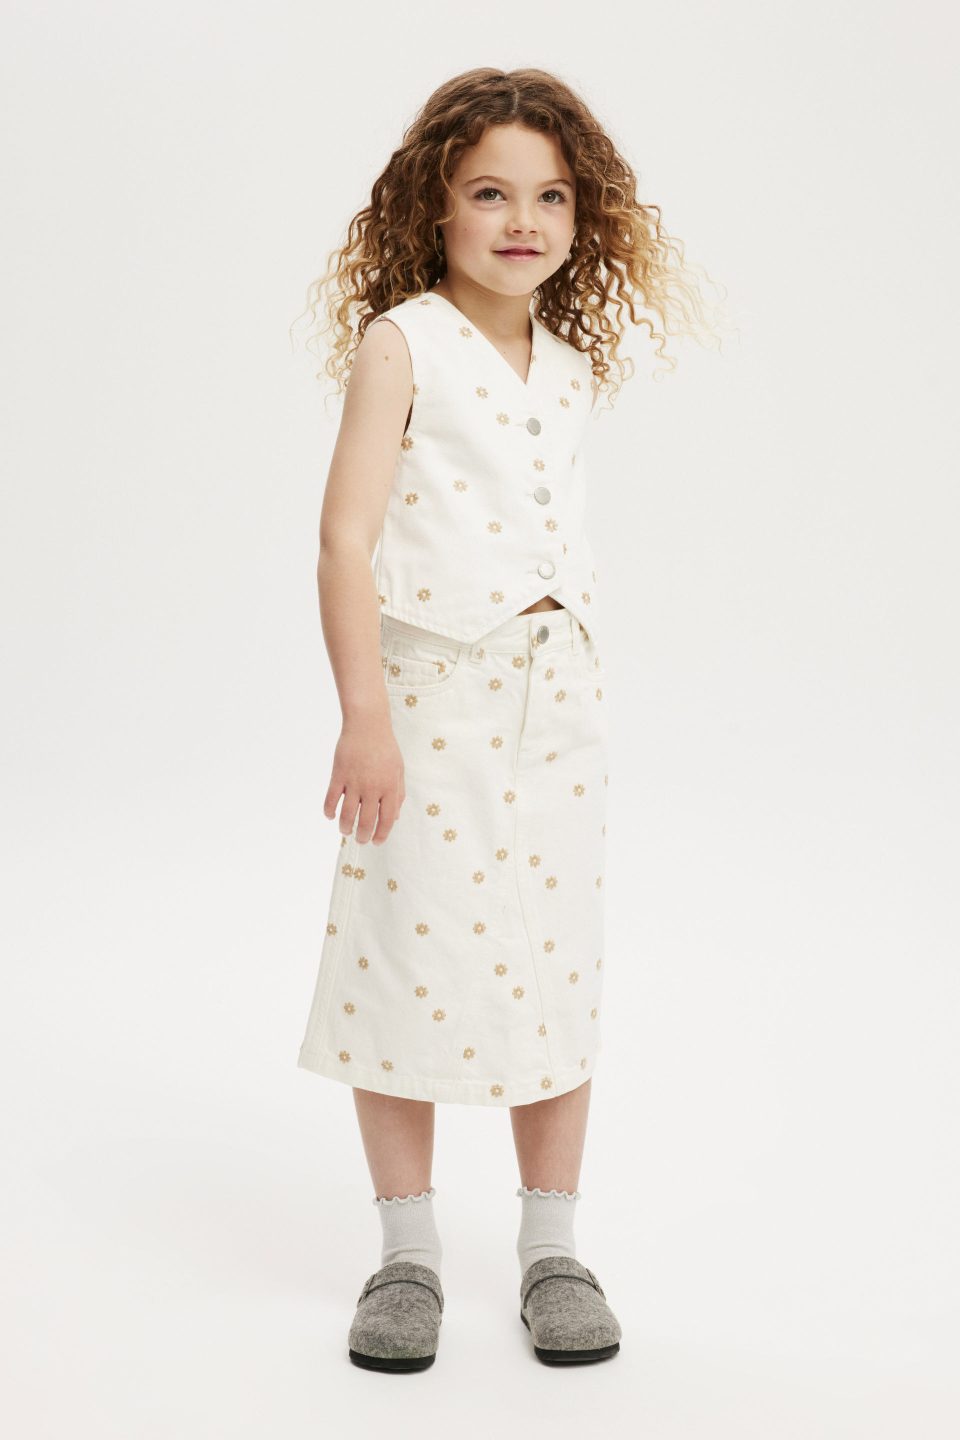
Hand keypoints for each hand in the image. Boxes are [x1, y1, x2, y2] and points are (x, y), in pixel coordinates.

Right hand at [323, 713, 405, 844]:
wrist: (367, 725)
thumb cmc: (385, 748)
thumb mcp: (398, 770)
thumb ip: (398, 794)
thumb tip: (394, 817)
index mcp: (390, 787)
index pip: (387, 819)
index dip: (382, 834)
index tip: (376, 842)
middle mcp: (373, 788)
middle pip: (366, 821)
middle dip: (363, 836)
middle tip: (360, 840)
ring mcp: (354, 782)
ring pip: (347, 814)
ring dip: (345, 827)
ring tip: (345, 831)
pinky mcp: (338, 775)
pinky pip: (331, 799)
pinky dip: (329, 811)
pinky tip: (330, 815)